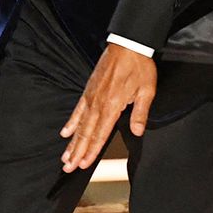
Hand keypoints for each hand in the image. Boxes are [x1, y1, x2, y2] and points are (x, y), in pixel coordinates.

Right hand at [60, 43, 157, 172]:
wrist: (127, 45)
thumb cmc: (139, 66)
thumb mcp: (147, 90)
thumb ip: (140, 113)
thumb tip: (137, 132)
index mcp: (112, 105)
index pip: (100, 134)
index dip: (92, 151)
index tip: (83, 164)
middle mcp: (98, 103)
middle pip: (86, 133)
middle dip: (77, 152)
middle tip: (68, 168)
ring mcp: (91, 97)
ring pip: (79, 124)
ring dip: (72, 142)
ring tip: (65, 157)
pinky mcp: (89, 90)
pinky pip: (77, 109)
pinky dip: (71, 122)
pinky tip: (65, 133)